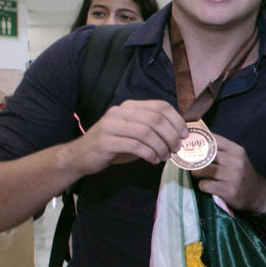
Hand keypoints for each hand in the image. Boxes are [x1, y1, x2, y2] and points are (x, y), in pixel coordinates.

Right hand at [70, 99, 186, 173]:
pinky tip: (153, 160)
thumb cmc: (114, 145)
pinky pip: (135, 146)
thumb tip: (180, 135)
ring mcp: (111, 125)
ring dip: (161, 146)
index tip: (184, 134)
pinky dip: (149, 154)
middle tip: (176, 148)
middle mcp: (120, 112)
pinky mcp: (106, 141)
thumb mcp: (135, 133)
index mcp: (129, 107)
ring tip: (165, 156)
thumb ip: (153, 130)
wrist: (81, 156)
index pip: (160, 106)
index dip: (176, 120)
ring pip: (146, 132)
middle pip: (156, 119)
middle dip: (171, 135)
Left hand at [190, 134, 265, 213]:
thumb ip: (220, 150)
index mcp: (236, 150)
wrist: (258, 194)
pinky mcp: (229, 190)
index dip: (199, 142)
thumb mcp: (236, 158)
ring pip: (202, 170)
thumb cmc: (242, 174)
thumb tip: (197, 142)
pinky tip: (207, 186)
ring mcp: (233, 176)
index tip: (191, 146)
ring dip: (196, 174)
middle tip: (191, 164)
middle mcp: (236, 161)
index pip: (212, 139)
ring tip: (199, 176)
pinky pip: (205, 185)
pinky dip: (202, 186)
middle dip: (194, 160)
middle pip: (205, 155)